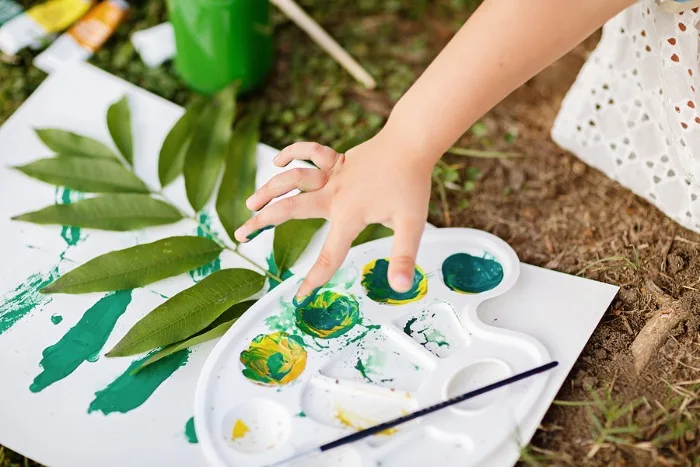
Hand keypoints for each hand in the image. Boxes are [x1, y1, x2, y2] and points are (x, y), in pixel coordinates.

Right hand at [234, 127, 433, 300]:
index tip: (298, 297)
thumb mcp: (412, 224)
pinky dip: (293, 153)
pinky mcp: (338, 160)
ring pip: (292, 179)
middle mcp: (334, 195)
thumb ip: (403, 256)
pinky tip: (279, 161)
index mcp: (348, 216)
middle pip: (290, 210)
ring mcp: (333, 175)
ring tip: (249, 203)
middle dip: (262, 223)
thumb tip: (400, 288)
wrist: (412, 142)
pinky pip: (310, 153)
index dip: (313, 279)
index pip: (328, 255)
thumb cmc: (411, 183)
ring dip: (268, 190)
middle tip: (240, 235)